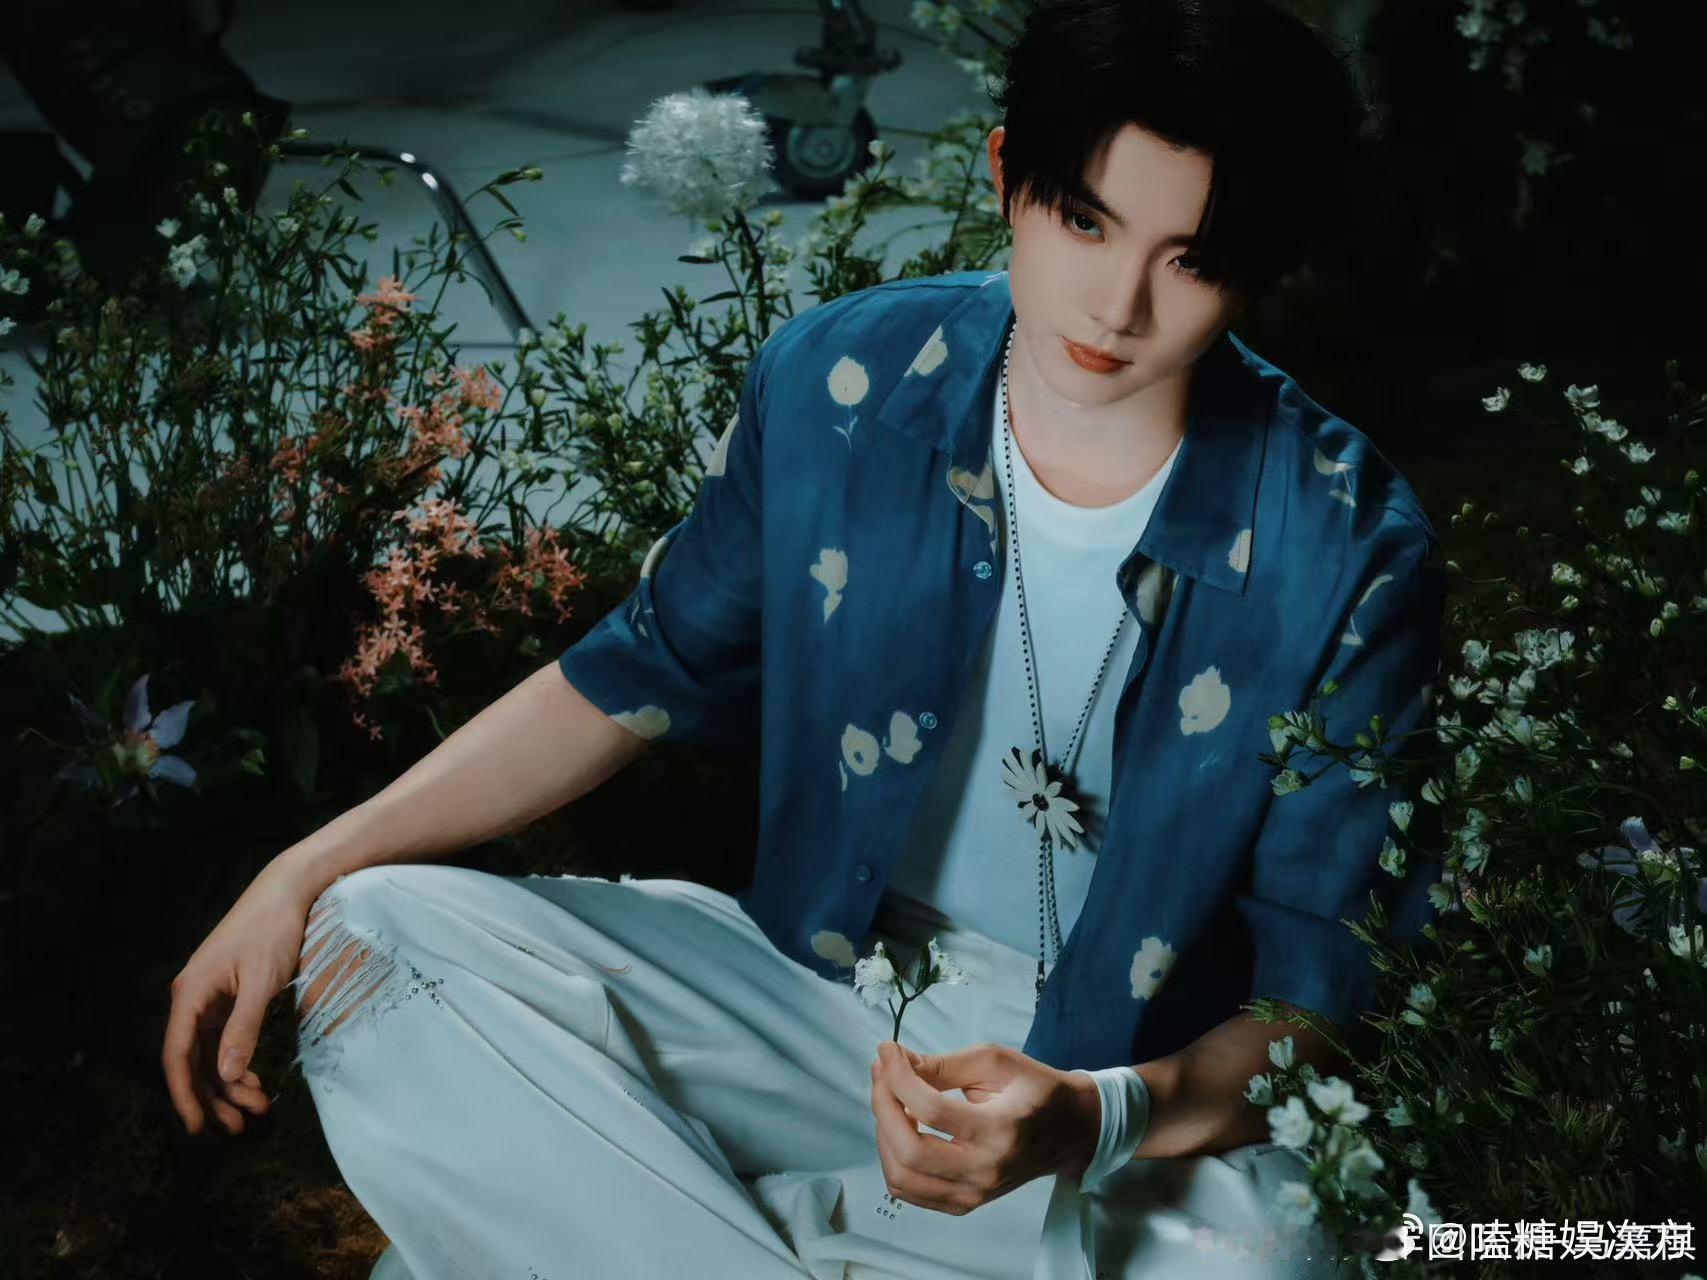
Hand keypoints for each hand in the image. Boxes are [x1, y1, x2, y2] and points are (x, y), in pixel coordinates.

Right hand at [161, 856, 320, 1134]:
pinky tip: (254, 1082)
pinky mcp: (225, 996)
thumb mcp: (262, 982)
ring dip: (227, 1084)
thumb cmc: (273, 931)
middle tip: (241, 1127)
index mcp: (190, 993)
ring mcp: (207, 997)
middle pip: (191, 1060)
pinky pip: (222, 1039)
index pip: (177, 1055)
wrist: (286, 892)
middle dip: (213, 1097)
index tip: (198, 1127)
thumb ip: (243, 1028)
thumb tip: (225, 1075)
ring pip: (207, 1054)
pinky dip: (236, 1063)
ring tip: (257, 1110)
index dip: (185, 1094)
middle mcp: (191, 998)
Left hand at [868, 1040, 1100, 1215]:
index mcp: (1001, 1129)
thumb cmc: (1033, 1088)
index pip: (931, 1111)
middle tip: (882, 1072)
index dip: (898, 1077)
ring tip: (890, 1099)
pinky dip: (892, 1160)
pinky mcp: (964, 1204)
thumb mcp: (995, 1061)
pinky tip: (900, 1129)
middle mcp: (986, 1170)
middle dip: (883, 1105)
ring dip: (883, 1133)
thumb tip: (895, 1063)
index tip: (887, 1050)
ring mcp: (974, 1194)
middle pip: (910, 1150)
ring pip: (902, 1177)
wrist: (1069, 1131)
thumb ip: (944, 1064)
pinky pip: (910, 1192)